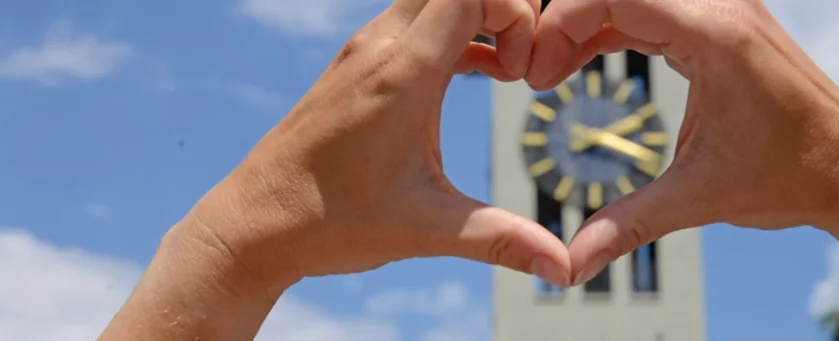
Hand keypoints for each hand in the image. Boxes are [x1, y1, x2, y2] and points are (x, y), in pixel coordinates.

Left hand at [179, 0, 570, 288]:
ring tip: (508, 72)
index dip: (515, 14)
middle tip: (524, 66)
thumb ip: (502, 239)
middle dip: (505, 11)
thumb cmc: (330, 223)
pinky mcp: (358, 65)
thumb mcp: (427, 229)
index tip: (525, 72)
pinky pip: (418, 21)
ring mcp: (364, 51)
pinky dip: (458, 32)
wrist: (252, 225)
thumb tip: (566, 269)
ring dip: (481, 19)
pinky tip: (480, 74)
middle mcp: (380, 47)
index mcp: (403, 73)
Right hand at [525, 0, 838, 284]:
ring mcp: (725, 5)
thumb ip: (628, 224)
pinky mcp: (723, 19)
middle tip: (537, 74)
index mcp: (716, 33)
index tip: (535, 77)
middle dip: (565, 21)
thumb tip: (568, 265)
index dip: (560, 25)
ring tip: (553, 72)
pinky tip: (586, 59)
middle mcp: (722, 3)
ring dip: (586, 21)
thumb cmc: (791, 176)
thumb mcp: (700, 197)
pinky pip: (652, 5)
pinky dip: (612, 25)